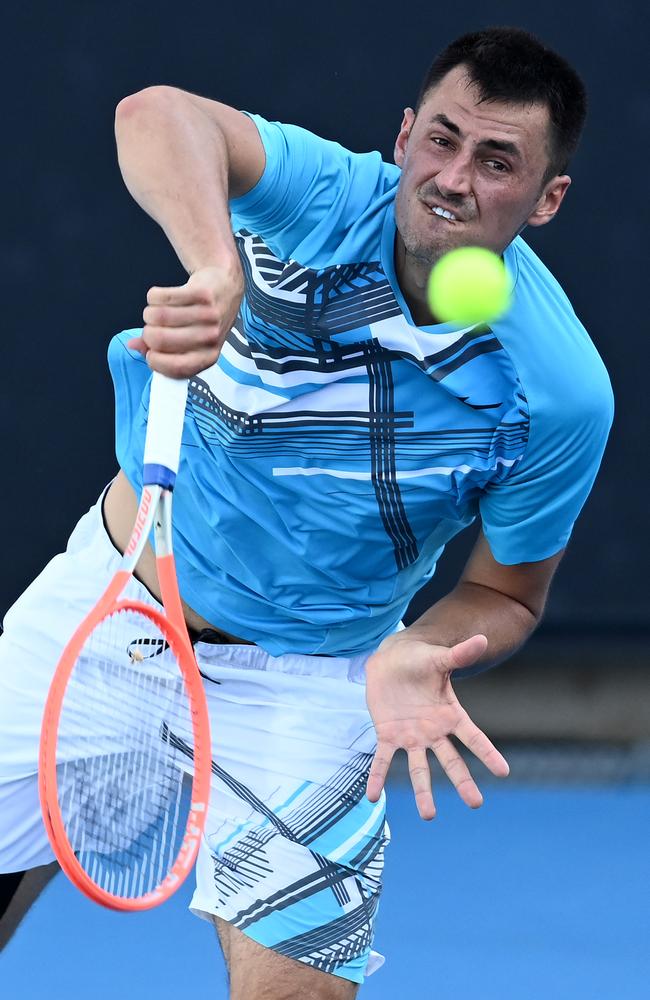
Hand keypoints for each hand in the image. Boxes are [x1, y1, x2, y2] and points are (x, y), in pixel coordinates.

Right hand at [128, 262, 244, 376]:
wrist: (223, 289)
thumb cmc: (202, 321)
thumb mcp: (186, 343)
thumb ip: (159, 350)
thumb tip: (135, 345)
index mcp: (208, 357)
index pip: (176, 368)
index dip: (155, 361)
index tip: (150, 353)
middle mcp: (211, 338)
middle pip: (159, 339)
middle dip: (148, 333)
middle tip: (153, 328)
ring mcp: (209, 315)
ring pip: (157, 316)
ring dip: (150, 313)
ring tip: (159, 312)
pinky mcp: (201, 293)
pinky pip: (160, 297)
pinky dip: (154, 296)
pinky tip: (163, 298)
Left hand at [365, 632, 508, 819]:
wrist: (392, 660)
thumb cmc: (421, 659)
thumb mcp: (439, 658)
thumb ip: (459, 654)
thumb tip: (481, 639)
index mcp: (449, 714)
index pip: (473, 737)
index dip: (488, 753)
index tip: (504, 771)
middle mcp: (433, 731)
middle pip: (451, 760)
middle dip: (462, 781)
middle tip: (476, 803)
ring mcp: (411, 737)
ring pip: (419, 769)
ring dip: (423, 792)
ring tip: (428, 816)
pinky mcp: (387, 736)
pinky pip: (382, 760)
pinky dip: (377, 778)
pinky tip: (372, 797)